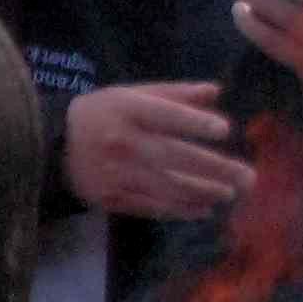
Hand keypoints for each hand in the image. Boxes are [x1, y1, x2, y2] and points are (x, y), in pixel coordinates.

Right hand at [64, 82, 255, 219]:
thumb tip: (217, 92)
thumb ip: (175, 94)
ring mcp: (117, 173)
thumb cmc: (103, 115)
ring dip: (204, 192)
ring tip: (231, 193)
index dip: (195, 123)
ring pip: (167, 186)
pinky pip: (153, 206)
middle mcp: (123, 142)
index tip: (225, 130)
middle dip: (215, 168)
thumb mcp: (131, 95)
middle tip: (248, 176)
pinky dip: (181, 209)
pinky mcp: (113, 198)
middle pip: (174, 156)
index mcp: (127, 110)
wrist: (54, 147)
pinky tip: (205, 209)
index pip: (165, 116)